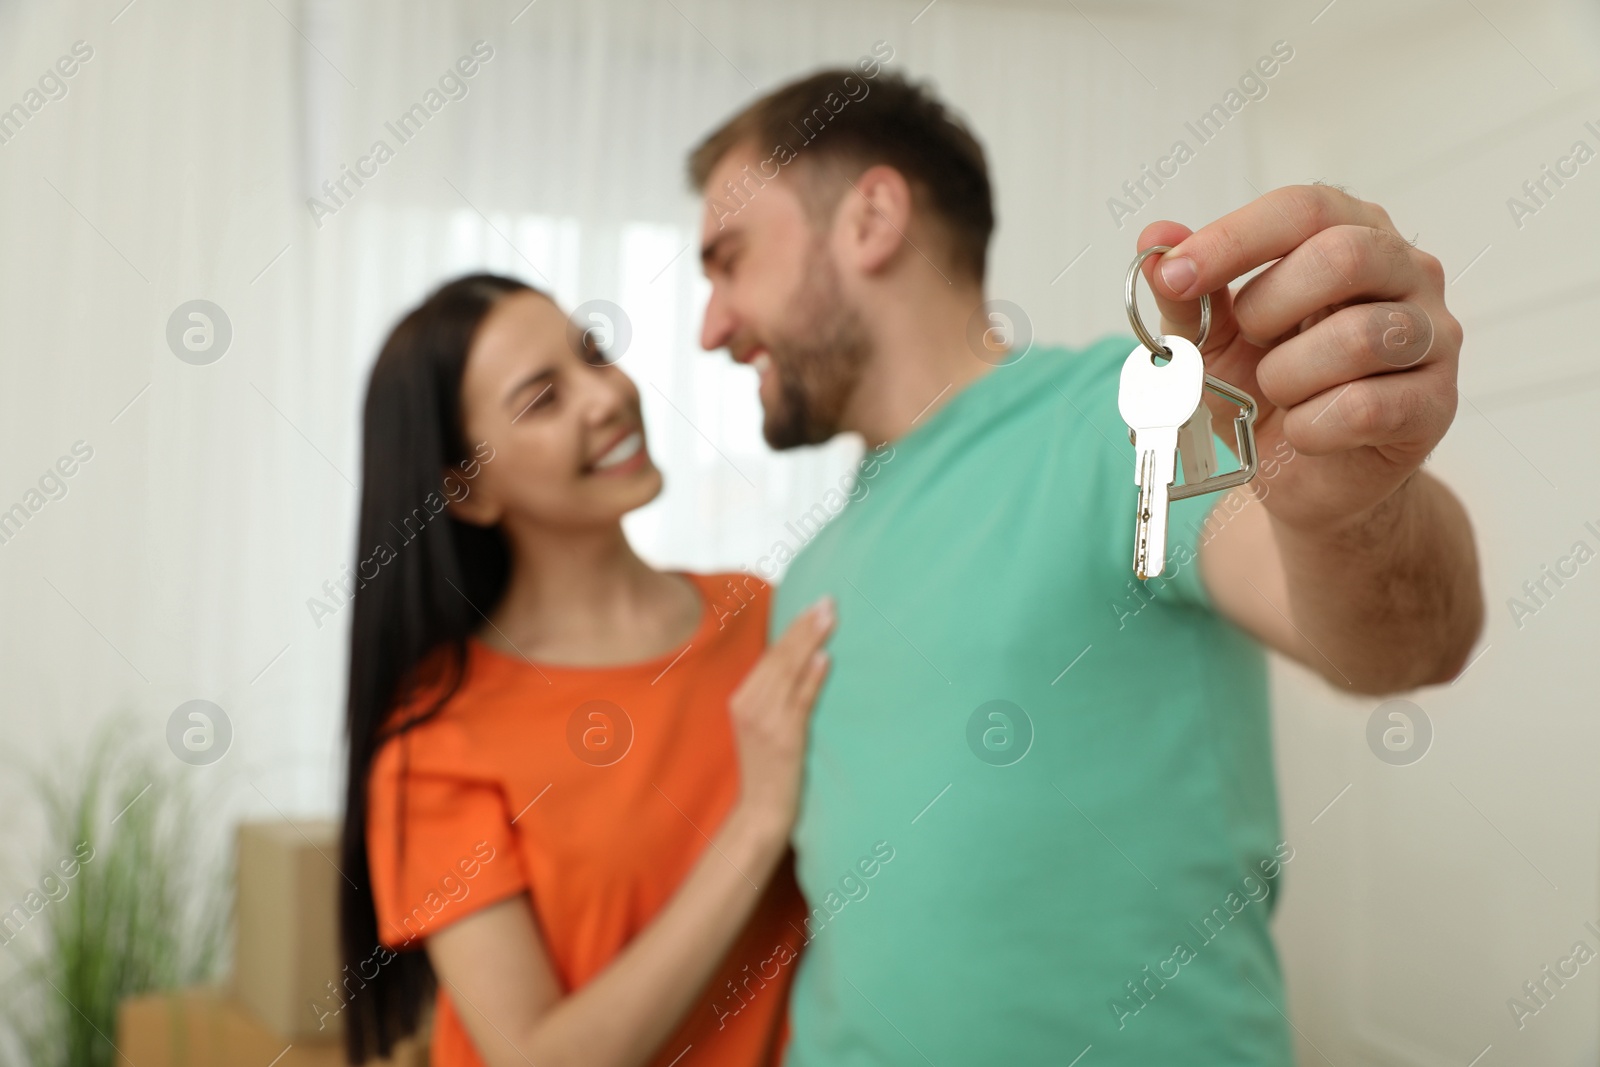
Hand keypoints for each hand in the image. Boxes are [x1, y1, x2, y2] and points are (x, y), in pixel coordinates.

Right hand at [727, 597, 833, 834]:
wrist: (761, 811)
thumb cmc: (767, 768)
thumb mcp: (762, 725)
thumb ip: (774, 696)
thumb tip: (806, 660)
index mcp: (741, 698)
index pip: (769, 655)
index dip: (793, 628)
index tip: (814, 604)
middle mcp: (748, 705)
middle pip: (779, 658)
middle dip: (805, 627)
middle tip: (829, 601)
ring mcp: (764, 722)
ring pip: (789, 673)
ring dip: (811, 642)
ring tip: (830, 618)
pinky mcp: (783, 738)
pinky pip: (799, 702)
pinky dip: (811, 679)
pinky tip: (825, 659)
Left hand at [1137, 184, 1462, 532]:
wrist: (1304, 477)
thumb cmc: (1264, 391)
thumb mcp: (1211, 341)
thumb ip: (1188, 294)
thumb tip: (1155, 240)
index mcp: (1352, 233)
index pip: (1303, 208)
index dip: (1235, 239)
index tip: (1178, 275)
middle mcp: (1406, 272)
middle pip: (1345, 255)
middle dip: (1268, 308)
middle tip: (1248, 342)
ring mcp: (1432, 336)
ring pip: (1359, 337)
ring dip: (1288, 376)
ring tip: (1277, 392)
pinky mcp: (1436, 403)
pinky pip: (1367, 406)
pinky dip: (1312, 426)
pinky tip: (1304, 429)